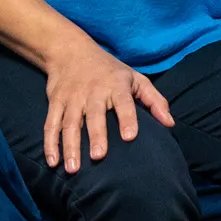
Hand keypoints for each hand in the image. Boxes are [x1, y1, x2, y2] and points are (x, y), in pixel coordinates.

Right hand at [42, 38, 173, 173]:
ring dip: (70, 146)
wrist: (70, 51)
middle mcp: (93, 92)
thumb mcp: (135, 78)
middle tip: (98, 156)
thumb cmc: (110, 70)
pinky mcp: (55, 102)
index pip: (124, 102)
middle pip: (94, 115)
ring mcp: (72, 98)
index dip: (127, 118)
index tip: (130, 137)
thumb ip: (154, 100)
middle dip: (96, 135)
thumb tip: (170, 124)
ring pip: (70, 123)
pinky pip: (51, 124)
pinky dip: (50, 143)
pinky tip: (53, 162)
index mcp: (116, 85)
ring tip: (73, 169)